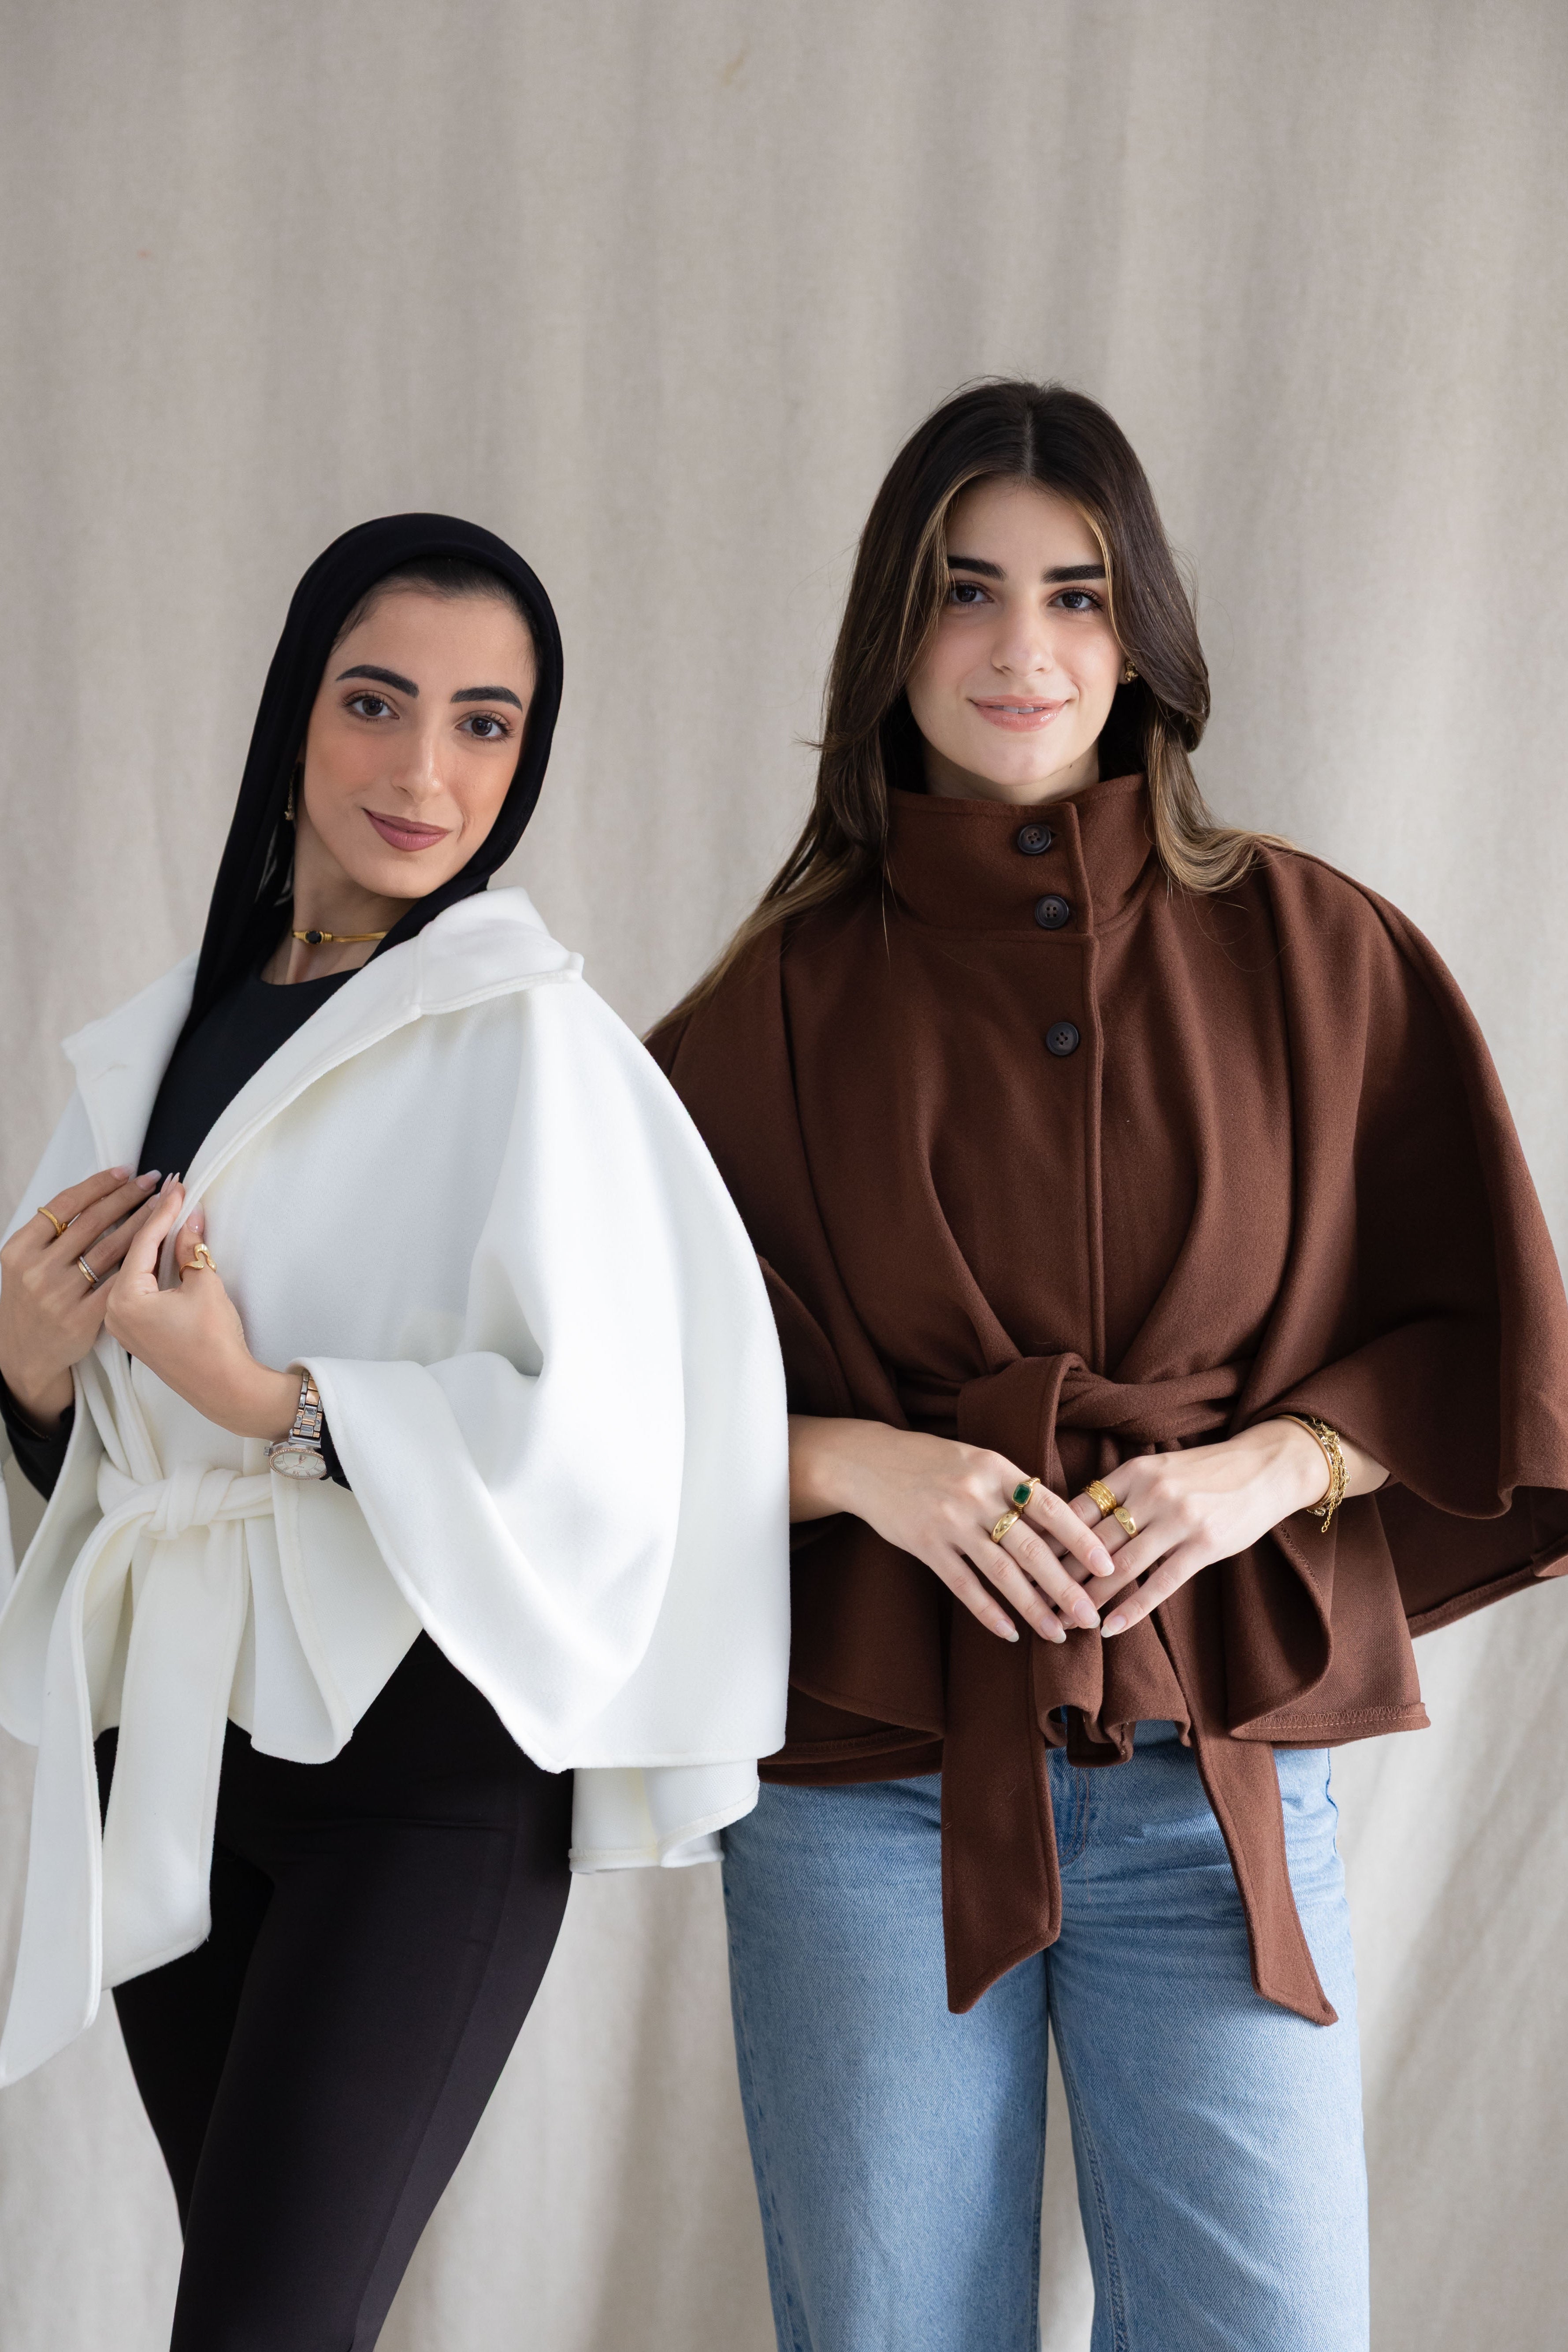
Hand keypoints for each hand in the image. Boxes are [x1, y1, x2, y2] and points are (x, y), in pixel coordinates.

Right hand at [0, 1166, 165, 1427]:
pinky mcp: (83, 1318)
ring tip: (162, 1205)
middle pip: (92, 1221)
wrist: (24, 1353)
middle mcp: (37, 1270)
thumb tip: (94, 1195)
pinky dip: (140, 1261)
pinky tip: (159, 1244)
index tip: (125, 1171)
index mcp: (20, 1249)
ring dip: (141, 1222)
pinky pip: (118, 1281)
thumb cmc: (31, 1300)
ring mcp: (60, 1295)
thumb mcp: (25, 1264)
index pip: (65, 1205)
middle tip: (152, 1181)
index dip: (99, 1184)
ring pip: (110, 1248)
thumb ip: (50, 1235)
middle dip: (127, 1197)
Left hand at [103, 1179, 300, 1441]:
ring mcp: (123, 1325)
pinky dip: (152, 1268)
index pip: (143, 1242)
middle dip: (154, 1223)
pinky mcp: (136, 1333)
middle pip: (133, 1255)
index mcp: (125, 1300)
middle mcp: (115, 1313)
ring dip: (153, 1245)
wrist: (225, 1389)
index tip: (176, 1187)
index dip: (163, 1211)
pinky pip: (138, 1290)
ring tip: (170, 1215)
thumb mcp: (205, 1285)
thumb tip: (189, 1220)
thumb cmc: (214, 1343)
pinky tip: (166, 1249)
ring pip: (134, 1272)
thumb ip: (192, 1249)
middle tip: (170, 1193)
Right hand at [788, 1415, 1116, 1644]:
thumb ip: (1014, 1487)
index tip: (1108, 1566)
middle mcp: (976, 1495)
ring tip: (1057, 1634)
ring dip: (1033, 1607)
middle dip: (1066, 1586)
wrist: (868, 1462)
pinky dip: (988, 1612)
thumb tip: (1062, 1523)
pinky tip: (1009, 1633)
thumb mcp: (977, 1460)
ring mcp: (949, 1521)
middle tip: (1091, 1616)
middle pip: (1031, 1548)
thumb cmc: (932, 1462)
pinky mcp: (925, 1545)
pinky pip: (963, 1585)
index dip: (1081, 1539)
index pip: (1050, 1507)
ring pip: (1001, 1573)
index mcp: (996, 1469)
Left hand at [1055, 1419, 1386, 1636]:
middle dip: (1061, 1574)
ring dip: (1090, 1597)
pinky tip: (1110, 1628)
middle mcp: (1153, 1494)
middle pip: (1094, 1541)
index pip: (1080, 1509)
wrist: (1265, 1468)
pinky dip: (1132, 1609)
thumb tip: (1075, 1522)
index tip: (1024, 1562)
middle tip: (1033, 1599)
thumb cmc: (1205, 1472)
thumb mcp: (1159, 1469)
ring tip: (1065, 1619)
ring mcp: (1179, 1521)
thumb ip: (1122, 1492)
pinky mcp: (1204, 1546)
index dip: (1050, 1539)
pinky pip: (1160, 1583)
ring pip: (1122, 1566)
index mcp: (1134, 1472)